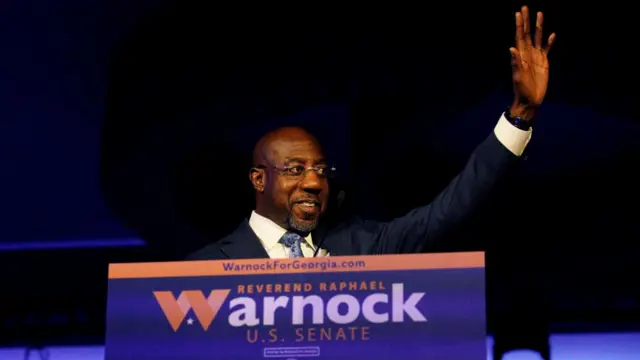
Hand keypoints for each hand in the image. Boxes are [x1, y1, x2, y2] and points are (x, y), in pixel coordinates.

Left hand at [509, 5, 555, 119]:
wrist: (530, 99)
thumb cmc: (521, 90)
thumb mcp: (518, 77)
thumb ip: (515, 63)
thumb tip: (512, 49)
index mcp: (521, 55)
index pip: (519, 37)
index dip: (519, 25)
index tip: (518, 13)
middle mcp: (528, 53)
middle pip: (527, 33)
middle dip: (526, 21)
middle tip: (525, 7)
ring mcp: (536, 56)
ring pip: (537, 38)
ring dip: (538, 26)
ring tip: (539, 13)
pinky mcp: (544, 62)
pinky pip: (547, 49)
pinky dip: (549, 41)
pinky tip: (552, 34)